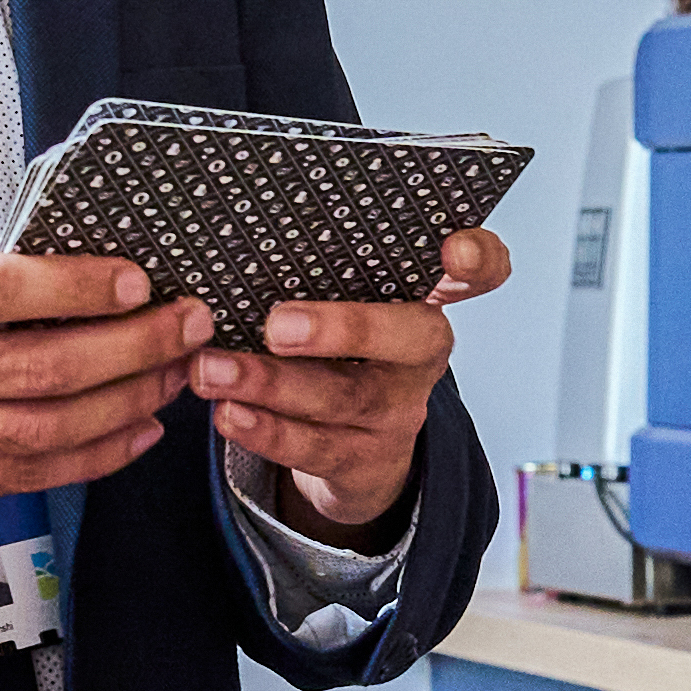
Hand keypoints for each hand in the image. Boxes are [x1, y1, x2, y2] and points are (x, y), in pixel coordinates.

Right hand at [0, 235, 209, 511]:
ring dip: (128, 404)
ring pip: (48, 431)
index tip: (136, 281)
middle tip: (188, 326)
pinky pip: (29, 475)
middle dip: (134, 348)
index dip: (80, 288)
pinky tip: (136, 429)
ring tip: (173, 375)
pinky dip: (94, 455)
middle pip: (43, 369)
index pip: (2, 293)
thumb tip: (71, 268)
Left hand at [206, 226, 507, 536]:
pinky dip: (266, 432)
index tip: (452, 248)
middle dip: (346, 329)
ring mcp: (398, 412)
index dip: (478, 259)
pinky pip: (316, 448)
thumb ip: (318, 271)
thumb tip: (245, 230)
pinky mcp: (365, 461)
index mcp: (424, 301)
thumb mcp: (340, 306)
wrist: (352, 448)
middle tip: (276, 325)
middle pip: (411, 337)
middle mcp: (421, 355)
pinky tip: (228, 413)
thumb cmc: (336, 350)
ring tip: (212, 370)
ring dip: (271, 384)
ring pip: (343, 397)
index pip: (477, 272)